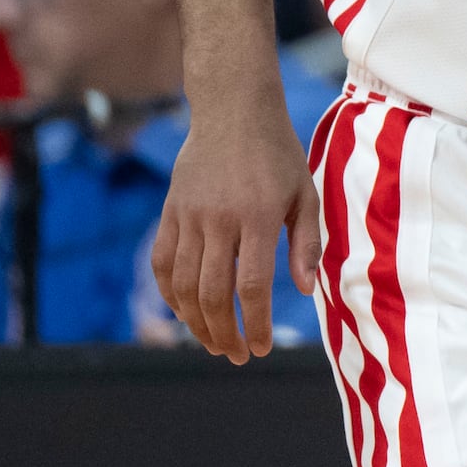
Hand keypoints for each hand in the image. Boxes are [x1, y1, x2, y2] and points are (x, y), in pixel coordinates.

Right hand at [149, 97, 320, 362]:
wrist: (234, 111)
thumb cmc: (279, 154)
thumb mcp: (305, 193)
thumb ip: (306, 243)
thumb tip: (303, 290)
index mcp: (257, 216)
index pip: (251, 286)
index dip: (256, 324)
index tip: (263, 348)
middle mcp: (217, 219)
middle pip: (211, 294)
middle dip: (223, 334)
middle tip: (238, 355)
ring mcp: (188, 216)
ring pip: (181, 285)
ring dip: (195, 322)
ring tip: (214, 343)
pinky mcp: (169, 212)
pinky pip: (161, 263)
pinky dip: (169, 294)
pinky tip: (185, 313)